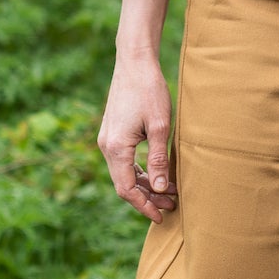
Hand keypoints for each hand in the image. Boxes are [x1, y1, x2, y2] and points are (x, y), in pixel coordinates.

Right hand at [100, 0, 176, 219]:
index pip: (126, 189)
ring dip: (144, 185)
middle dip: (147, 198)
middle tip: (171, 206)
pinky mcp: (113, 132)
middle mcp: (106, 146)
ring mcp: (108, 138)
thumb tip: (162, 189)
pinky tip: (157, 174)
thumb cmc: (149, 90)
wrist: (134, 61)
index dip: (144, 206)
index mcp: (116, 147)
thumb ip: (159, 160)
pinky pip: (123, 160)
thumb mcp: (160, 126)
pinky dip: (139, 171)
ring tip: (169, 193)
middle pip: (123, 184)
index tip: (162, 216)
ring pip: (123, 173)